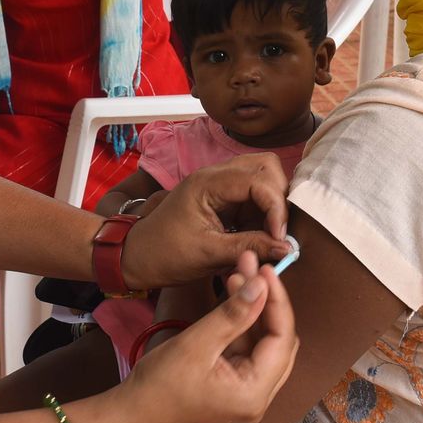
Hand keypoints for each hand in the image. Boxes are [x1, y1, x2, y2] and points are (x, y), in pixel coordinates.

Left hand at [121, 155, 292, 289]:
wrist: (136, 256)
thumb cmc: (165, 254)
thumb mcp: (208, 255)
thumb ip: (249, 247)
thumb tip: (287, 247)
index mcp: (207, 183)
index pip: (258, 179)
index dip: (276, 207)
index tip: (279, 236)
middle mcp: (215, 175)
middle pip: (264, 166)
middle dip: (278, 197)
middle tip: (278, 230)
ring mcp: (219, 184)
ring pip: (261, 177)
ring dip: (272, 203)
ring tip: (269, 234)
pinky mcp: (222, 198)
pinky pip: (252, 195)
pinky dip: (263, 212)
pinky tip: (260, 234)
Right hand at [121, 252, 296, 422]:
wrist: (130, 416)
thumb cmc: (158, 386)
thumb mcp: (196, 344)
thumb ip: (232, 314)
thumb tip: (262, 286)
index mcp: (254, 394)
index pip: (282, 339)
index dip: (277, 301)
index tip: (266, 270)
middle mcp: (257, 399)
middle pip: (277, 343)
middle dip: (266, 303)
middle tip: (253, 268)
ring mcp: (245, 397)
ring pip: (261, 345)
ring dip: (253, 312)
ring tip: (239, 275)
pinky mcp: (232, 392)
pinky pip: (246, 353)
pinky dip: (240, 327)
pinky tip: (231, 300)